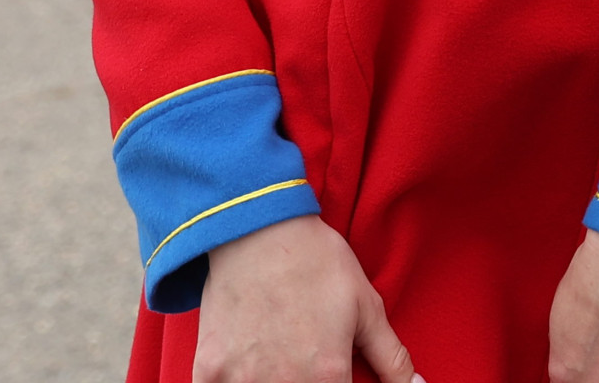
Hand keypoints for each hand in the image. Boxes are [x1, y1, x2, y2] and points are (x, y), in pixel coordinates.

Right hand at [192, 215, 412, 382]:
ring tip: (277, 355)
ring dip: (272, 380)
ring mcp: (241, 382)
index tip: (334, 372)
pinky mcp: (208, 373)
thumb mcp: (366, 306)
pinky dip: (235, 381)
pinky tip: (247, 361)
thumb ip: (391, 357)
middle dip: (308, 382)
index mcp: (327, 375)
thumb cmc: (317, 264)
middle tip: (305, 357)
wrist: (257, 231)